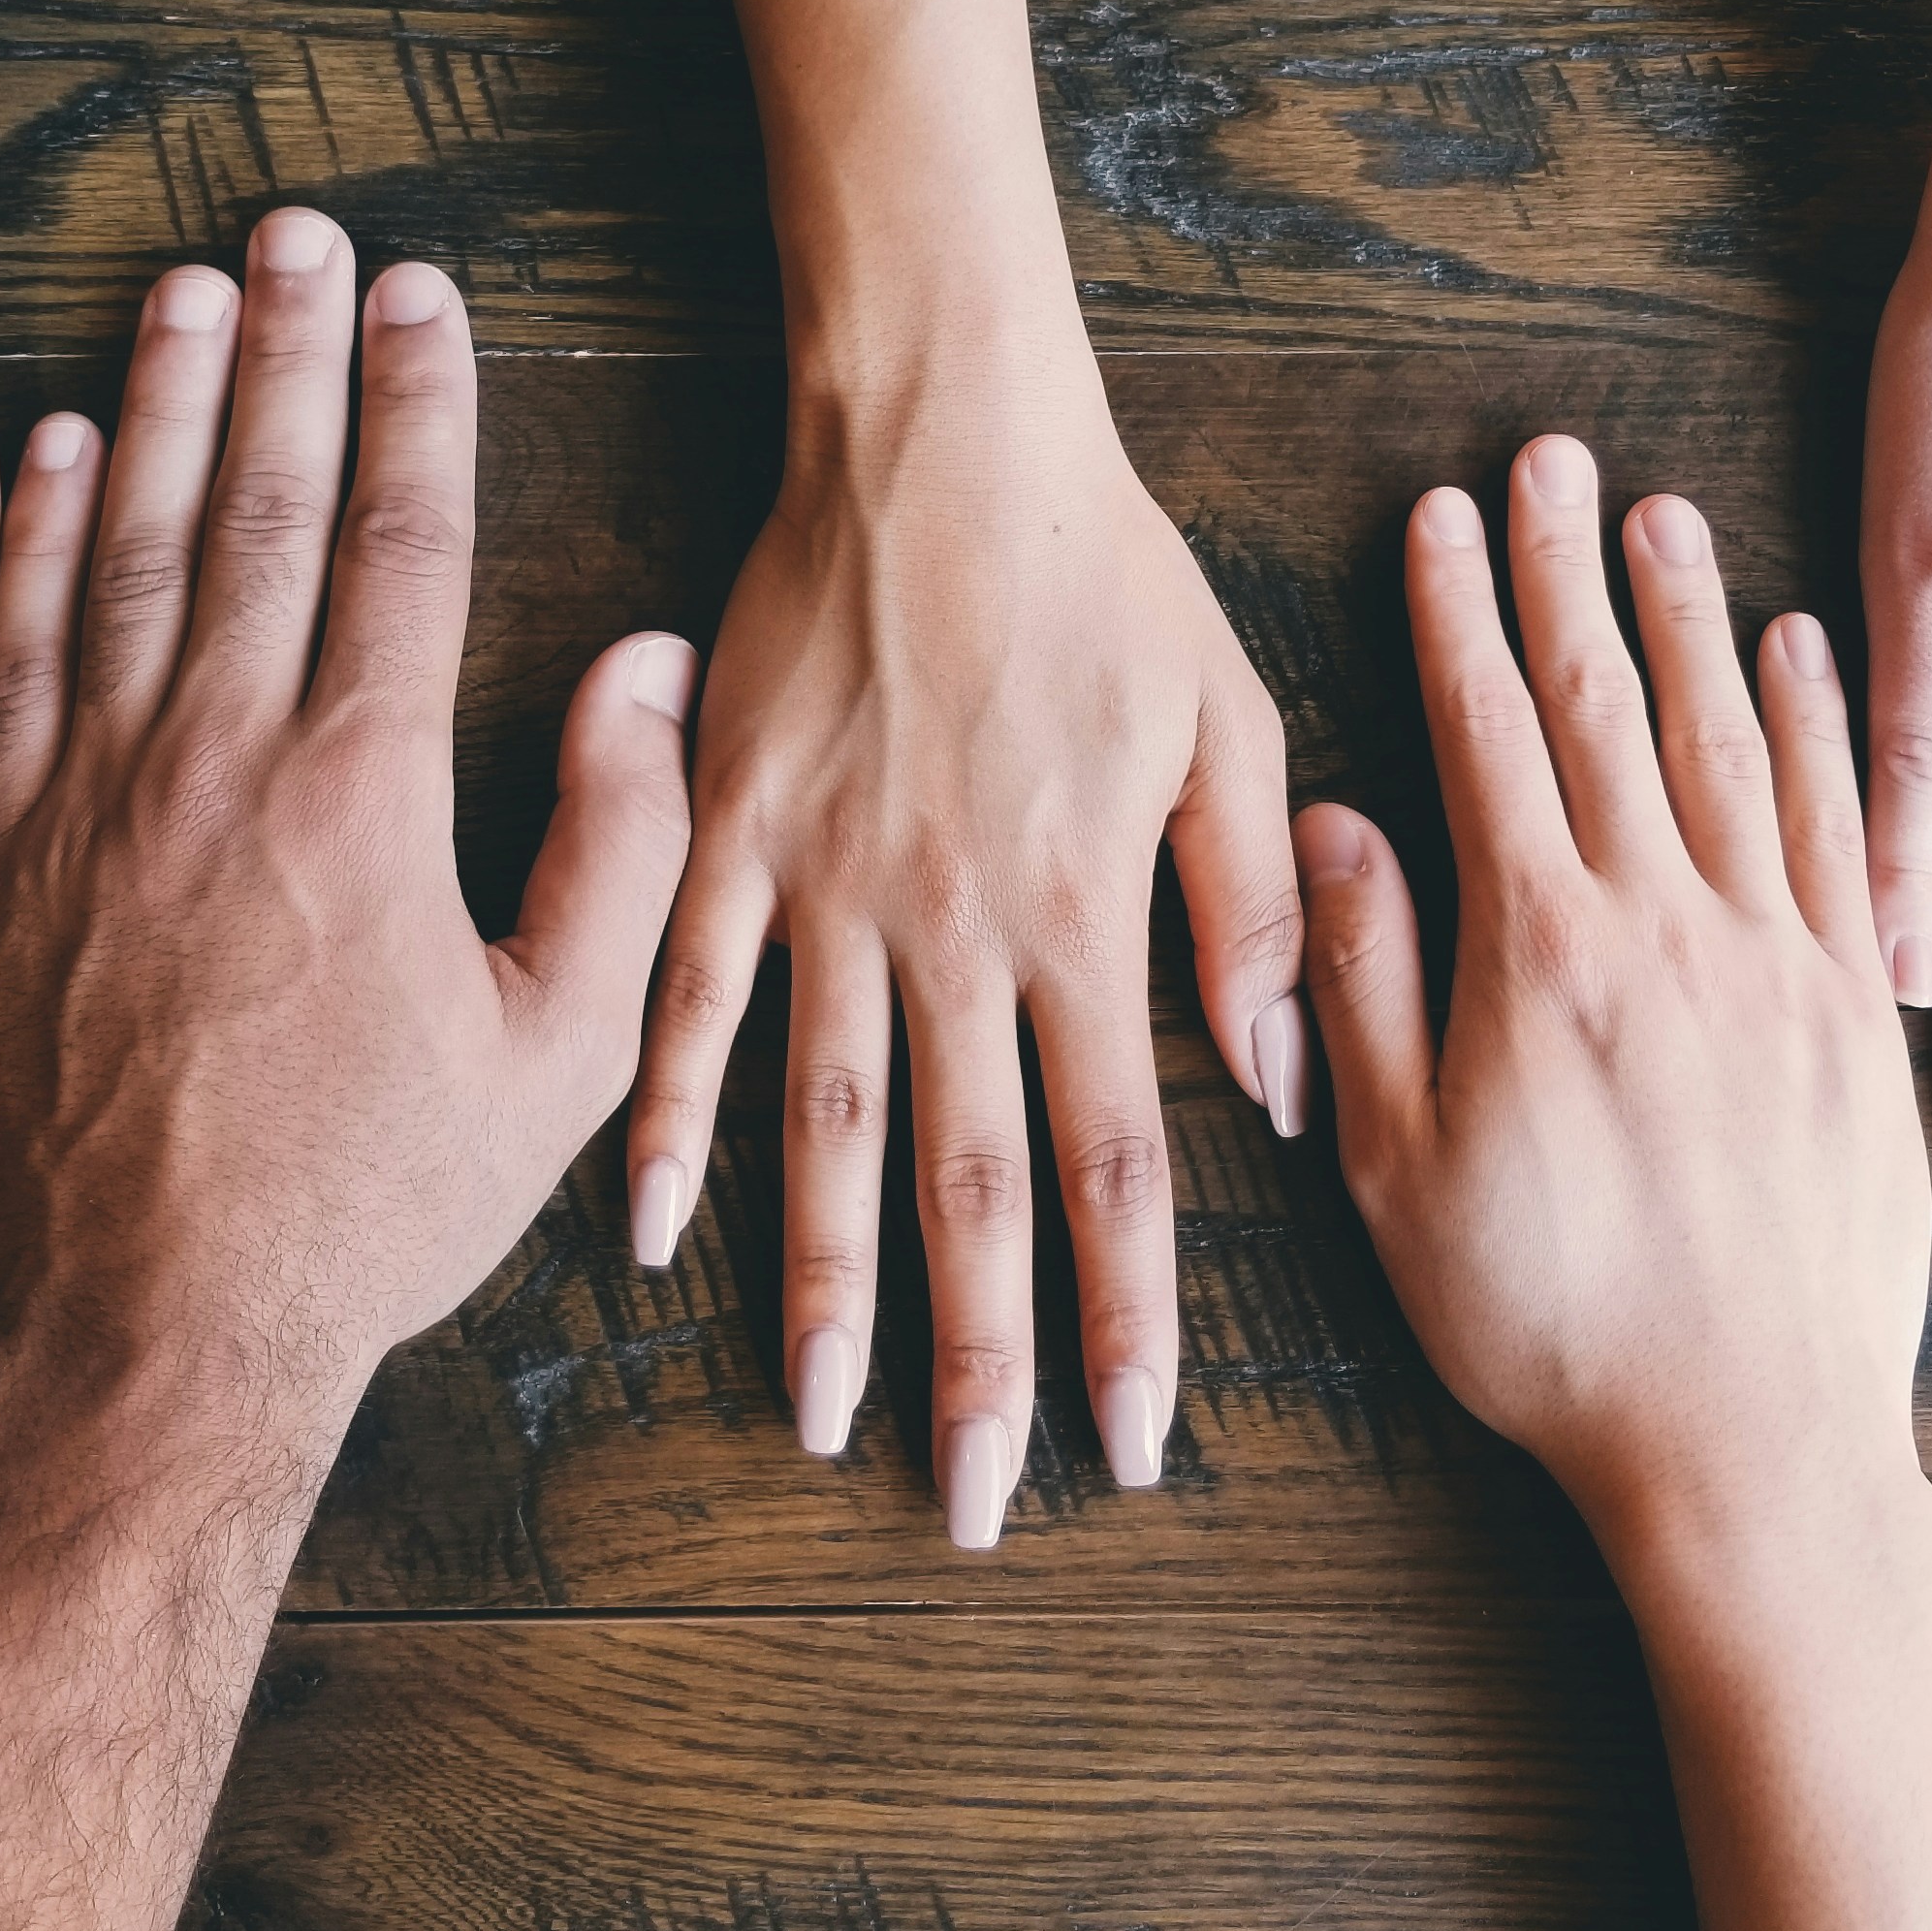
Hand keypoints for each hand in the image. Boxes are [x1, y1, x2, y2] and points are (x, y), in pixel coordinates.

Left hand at [0, 212, 697, 1391]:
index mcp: (362, 794)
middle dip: (289, 352)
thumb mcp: (556, 1054)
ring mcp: (79, 800)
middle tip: (301, 231)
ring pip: (124, 550)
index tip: (426, 295)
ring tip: (188, 286)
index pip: (397, 542)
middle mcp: (212, 761)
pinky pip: (8, 653)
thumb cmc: (364, 1208)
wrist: (139, 1337)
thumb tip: (642, 670)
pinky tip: (59, 449)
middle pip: (256, 506)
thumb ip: (619, 847)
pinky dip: (34, 539)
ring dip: (162, 404)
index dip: (417, 402)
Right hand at [623, 328, 1302, 1547]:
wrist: (940, 429)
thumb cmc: (1103, 567)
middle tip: (976, 1501)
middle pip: (970, 1183)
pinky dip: (667, 1119)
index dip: (1128, 1316)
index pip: (1118, 1161)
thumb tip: (1283, 1088)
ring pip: (825, 1125)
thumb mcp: (1227, 721)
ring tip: (818, 1415)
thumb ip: (1249, 911)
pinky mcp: (732, 832)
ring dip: (823, 1283)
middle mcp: (955, 929)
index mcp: (1084, 913)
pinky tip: (649, 1231)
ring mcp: (829, 887)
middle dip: (980, 1357)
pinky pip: (690, 1000)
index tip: (1133, 1442)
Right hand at [1300, 432, 1931, 1930]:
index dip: (1460, 617)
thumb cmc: (1550, 1325)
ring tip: (1660, 513)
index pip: (1493, 740)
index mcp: (1543, 957)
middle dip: (1568, 575)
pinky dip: (1817, 727)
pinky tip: (1796, 652)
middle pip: (1610, 710)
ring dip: (1689, 620)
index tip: (1444, 515)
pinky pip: (1838, 830)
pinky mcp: (1854, 1014)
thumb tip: (1336, 829)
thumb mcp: (1400, 1170)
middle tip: (1550, 458)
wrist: (1753, 1445)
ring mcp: (1778, 962)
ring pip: (1729, 745)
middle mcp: (1669, 928)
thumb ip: (1365, 985)